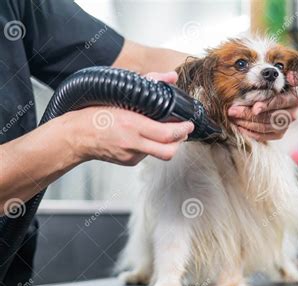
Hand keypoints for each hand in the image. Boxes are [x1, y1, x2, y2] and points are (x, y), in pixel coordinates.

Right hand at [65, 71, 193, 165]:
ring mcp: (131, 155)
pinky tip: (146, 136)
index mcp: (131, 125)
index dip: (183, 130)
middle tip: (183, 131)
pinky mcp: (129, 162)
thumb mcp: (121, 93)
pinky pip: (148, 155)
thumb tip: (170, 77)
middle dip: (180, 140)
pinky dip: (152, 146)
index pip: (167, 134)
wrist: (75, 136)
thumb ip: (150, 82)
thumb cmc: (95, 113)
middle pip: (169, 150)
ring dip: (167, 143)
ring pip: (160, 153)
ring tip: (165, 132)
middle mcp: (132, 143)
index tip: (189, 124)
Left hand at [227, 72, 297, 140]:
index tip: (254, 108)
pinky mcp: (277, 134)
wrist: (275, 97)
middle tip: (233, 110)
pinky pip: (262, 136)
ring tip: (233, 117)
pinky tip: (239, 126)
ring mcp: (285, 127)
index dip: (267, 105)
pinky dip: (249, 132)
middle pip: (269, 117)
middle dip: (248, 114)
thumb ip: (284, 77)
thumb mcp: (279, 79)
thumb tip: (292, 75)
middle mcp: (292, 115)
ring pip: (264, 128)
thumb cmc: (274, 86)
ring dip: (246, 123)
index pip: (279, 102)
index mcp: (294, 100)